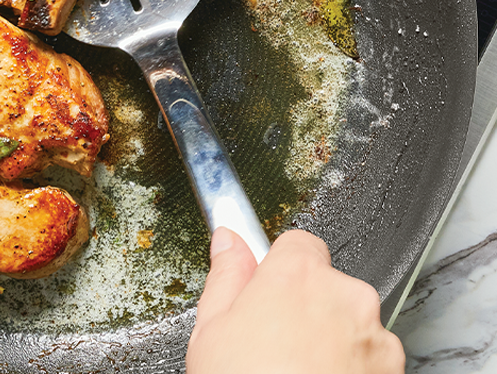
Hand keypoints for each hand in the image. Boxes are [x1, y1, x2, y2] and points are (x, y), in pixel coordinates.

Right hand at [187, 228, 403, 373]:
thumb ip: (226, 276)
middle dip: (302, 306)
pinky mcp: (391, 364)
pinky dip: (349, 364)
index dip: (276, 268)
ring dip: (328, 337)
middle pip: (324, 284)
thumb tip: (228, 242)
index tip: (263, 289)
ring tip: (293, 369)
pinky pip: (368, 352)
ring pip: (348, 320)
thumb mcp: (212, 329)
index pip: (297, 243)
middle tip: (269, 342)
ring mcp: (374, 332)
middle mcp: (345, 295)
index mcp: (297, 277)